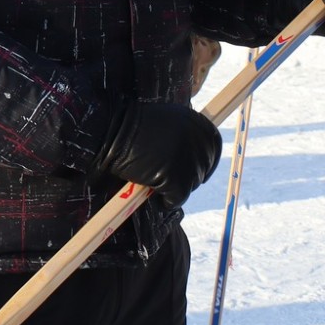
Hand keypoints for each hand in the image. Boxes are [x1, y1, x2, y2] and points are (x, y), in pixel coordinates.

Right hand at [92, 101, 221, 206]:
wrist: (111, 133)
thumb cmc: (132, 128)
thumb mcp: (166, 121)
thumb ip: (183, 135)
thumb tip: (192, 156)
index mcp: (196, 124)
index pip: (213, 147)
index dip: (206, 162)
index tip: (195, 171)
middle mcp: (197, 140)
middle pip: (203, 168)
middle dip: (188, 177)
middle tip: (168, 181)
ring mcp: (188, 159)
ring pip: (190, 185)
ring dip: (175, 189)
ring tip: (155, 186)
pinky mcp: (176, 178)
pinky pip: (177, 198)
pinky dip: (166, 202)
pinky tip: (155, 198)